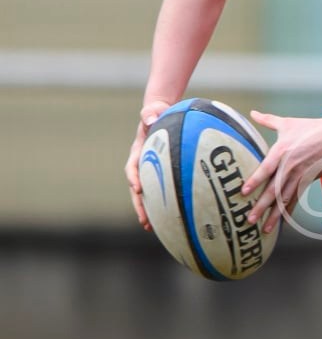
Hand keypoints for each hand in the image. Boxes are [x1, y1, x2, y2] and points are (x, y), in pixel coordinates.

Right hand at [124, 98, 174, 230]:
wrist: (160, 115)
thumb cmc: (157, 113)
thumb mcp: (153, 110)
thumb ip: (150, 112)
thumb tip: (150, 118)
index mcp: (138, 151)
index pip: (133, 167)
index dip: (134, 178)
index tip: (138, 189)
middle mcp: (142, 164)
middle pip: (137, 188)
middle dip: (139, 205)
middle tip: (144, 221)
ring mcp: (151, 171)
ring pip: (147, 194)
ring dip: (148, 210)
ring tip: (150, 228)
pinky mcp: (161, 175)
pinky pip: (161, 192)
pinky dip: (163, 205)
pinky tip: (171, 219)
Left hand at [242, 111, 321, 231]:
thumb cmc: (311, 128)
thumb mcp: (287, 123)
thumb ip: (267, 120)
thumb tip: (252, 112)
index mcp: (281, 151)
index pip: (264, 169)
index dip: (254, 181)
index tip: (243, 193)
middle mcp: (289, 166)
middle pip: (272, 190)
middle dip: (260, 206)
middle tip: (248, 219)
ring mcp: (300, 175)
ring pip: (284, 199)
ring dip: (273, 215)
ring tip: (264, 228)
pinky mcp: (309, 180)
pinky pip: (296, 198)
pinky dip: (288, 211)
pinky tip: (282, 222)